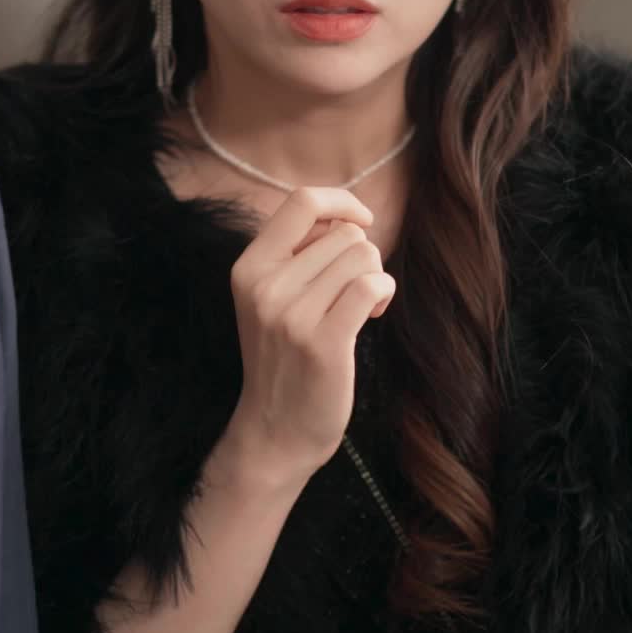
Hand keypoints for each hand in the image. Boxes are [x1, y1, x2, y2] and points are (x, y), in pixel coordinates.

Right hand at [221, 187, 395, 489]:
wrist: (275, 431)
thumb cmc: (285, 359)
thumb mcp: (271, 299)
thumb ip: (298, 254)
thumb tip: (348, 216)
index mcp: (249, 268)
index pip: (300, 201)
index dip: (341, 201)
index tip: (360, 220)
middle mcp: (265, 286)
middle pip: (344, 233)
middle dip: (361, 256)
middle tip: (351, 292)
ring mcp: (291, 315)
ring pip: (363, 256)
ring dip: (373, 277)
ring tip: (358, 307)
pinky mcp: (322, 342)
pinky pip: (371, 284)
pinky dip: (383, 292)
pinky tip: (372, 313)